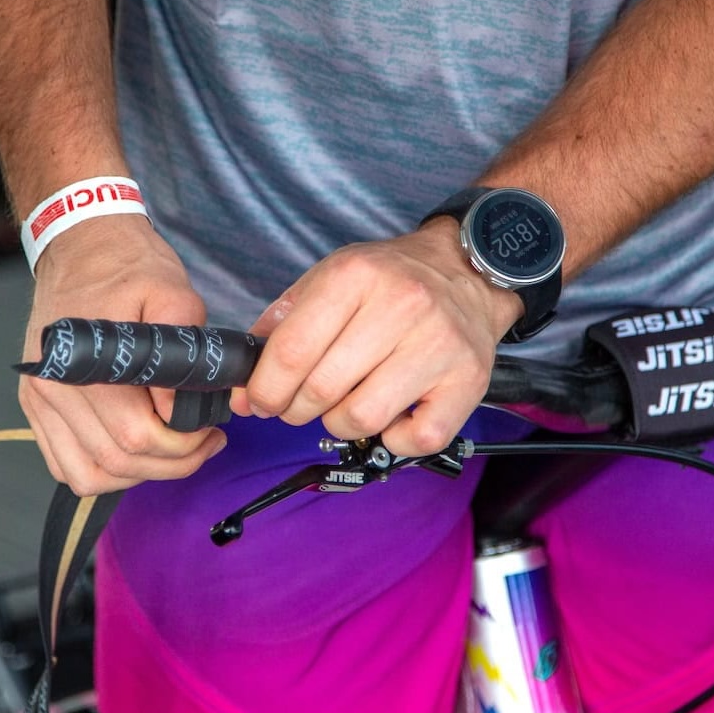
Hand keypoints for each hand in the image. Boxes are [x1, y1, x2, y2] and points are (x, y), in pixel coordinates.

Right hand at [19, 216, 227, 494]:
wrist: (80, 244)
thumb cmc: (129, 267)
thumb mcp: (173, 292)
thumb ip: (183, 349)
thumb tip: (178, 407)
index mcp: (87, 361)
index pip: (137, 435)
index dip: (183, 445)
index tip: (210, 429)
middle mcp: (55, 386)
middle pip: (116, 460)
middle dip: (171, 462)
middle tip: (204, 442)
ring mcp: (40, 399)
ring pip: (88, 474)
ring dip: (138, 475)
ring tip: (173, 452)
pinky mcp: (36, 406)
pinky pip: (64, 466)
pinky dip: (102, 473)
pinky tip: (136, 454)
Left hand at [231, 218, 522, 456]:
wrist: (465, 272)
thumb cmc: (387, 281)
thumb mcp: (326, 280)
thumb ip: (278, 330)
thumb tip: (245, 394)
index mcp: (355, 275)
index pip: (291, 351)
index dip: (265, 389)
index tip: (261, 402)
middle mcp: (401, 304)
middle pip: (323, 389)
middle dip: (297, 409)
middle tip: (300, 404)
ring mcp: (438, 344)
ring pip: (363, 418)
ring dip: (341, 424)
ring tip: (346, 405)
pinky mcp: (468, 379)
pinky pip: (417, 438)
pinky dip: (395, 439)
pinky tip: (392, 416)